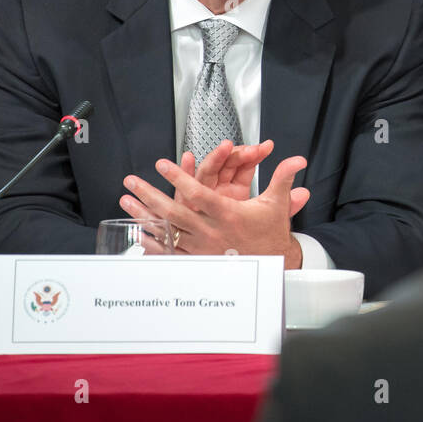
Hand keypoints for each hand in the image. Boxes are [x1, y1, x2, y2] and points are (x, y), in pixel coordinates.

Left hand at [120, 152, 310, 264]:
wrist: (272, 262)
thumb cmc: (270, 231)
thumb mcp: (276, 203)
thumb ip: (282, 177)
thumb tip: (297, 159)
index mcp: (229, 214)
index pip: (198, 193)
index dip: (179, 177)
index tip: (162, 165)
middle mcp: (212, 231)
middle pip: (175, 212)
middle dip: (150, 195)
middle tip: (132, 181)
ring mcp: (202, 247)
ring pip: (168, 230)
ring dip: (144, 215)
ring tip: (126, 200)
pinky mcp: (198, 259)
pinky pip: (170, 251)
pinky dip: (152, 241)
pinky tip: (137, 232)